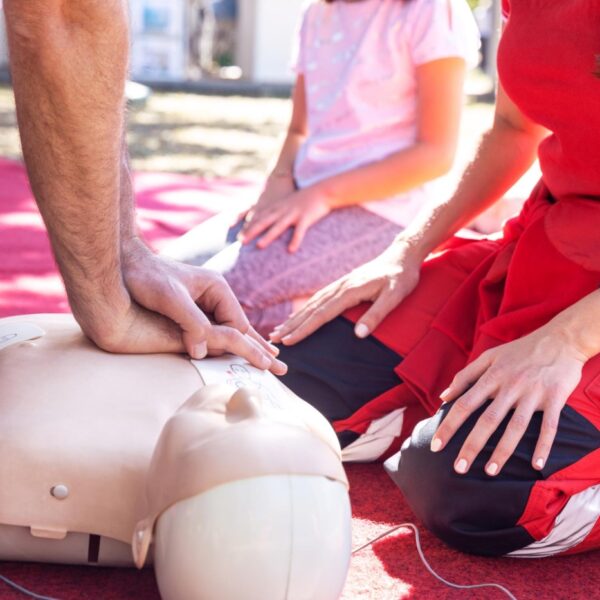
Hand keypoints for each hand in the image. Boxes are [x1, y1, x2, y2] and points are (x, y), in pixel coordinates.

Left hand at [113, 239, 285, 373]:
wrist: (124, 265)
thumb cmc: (147, 277)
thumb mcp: (171, 299)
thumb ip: (191, 324)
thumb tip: (203, 351)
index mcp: (217, 289)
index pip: (237, 324)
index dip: (247, 346)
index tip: (260, 364)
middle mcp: (215, 297)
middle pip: (241, 328)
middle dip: (260, 348)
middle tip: (281, 366)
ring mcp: (204, 305)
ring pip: (230, 331)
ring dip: (248, 348)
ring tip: (269, 360)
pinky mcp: (192, 312)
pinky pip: (215, 331)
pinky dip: (228, 344)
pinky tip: (234, 352)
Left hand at [240, 185, 331, 252]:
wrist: (323, 190)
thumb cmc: (305, 199)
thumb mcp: (288, 203)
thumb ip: (278, 211)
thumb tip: (269, 222)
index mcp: (278, 207)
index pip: (259, 217)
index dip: (248, 226)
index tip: (237, 236)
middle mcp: (283, 210)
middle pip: (265, 221)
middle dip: (252, 231)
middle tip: (241, 242)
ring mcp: (294, 213)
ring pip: (279, 226)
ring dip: (269, 236)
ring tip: (259, 246)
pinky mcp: (306, 217)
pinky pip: (300, 231)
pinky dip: (295, 240)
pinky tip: (291, 250)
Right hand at [270, 241, 422, 344]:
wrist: (402, 256)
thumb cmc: (401, 277)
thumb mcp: (395, 296)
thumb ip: (376, 315)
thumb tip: (359, 335)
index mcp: (350, 291)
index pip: (322, 314)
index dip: (304, 329)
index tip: (290, 341)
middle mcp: (340, 287)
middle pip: (311, 309)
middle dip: (291, 325)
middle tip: (273, 340)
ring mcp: (339, 285)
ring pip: (311, 304)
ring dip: (294, 318)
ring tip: (278, 331)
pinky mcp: (342, 286)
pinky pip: (318, 300)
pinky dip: (305, 310)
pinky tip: (298, 317)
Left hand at [430, 324, 586, 475]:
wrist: (561, 339)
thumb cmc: (520, 350)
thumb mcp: (489, 356)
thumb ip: (465, 376)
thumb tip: (443, 397)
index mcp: (492, 376)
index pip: (465, 404)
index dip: (449, 426)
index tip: (436, 446)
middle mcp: (510, 386)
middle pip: (487, 420)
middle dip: (471, 445)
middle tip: (458, 469)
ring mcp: (533, 393)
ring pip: (515, 426)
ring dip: (503, 451)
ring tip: (490, 471)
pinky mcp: (555, 398)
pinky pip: (549, 426)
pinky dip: (543, 446)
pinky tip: (536, 465)